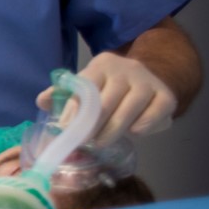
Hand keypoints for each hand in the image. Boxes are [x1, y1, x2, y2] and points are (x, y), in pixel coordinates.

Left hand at [36, 53, 176, 142]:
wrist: (153, 76)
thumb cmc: (111, 85)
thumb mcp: (88, 83)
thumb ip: (65, 93)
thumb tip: (41, 102)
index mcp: (102, 65)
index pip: (85, 87)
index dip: (74, 110)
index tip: (65, 129)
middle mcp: (127, 70)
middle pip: (105, 103)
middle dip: (91, 126)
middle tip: (83, 142)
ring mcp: (148, 83)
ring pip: (128, 112)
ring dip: (112, 132)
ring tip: (101, 142)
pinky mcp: (166, 97)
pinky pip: (151, 118)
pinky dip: (141, 128)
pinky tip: (132, 132)